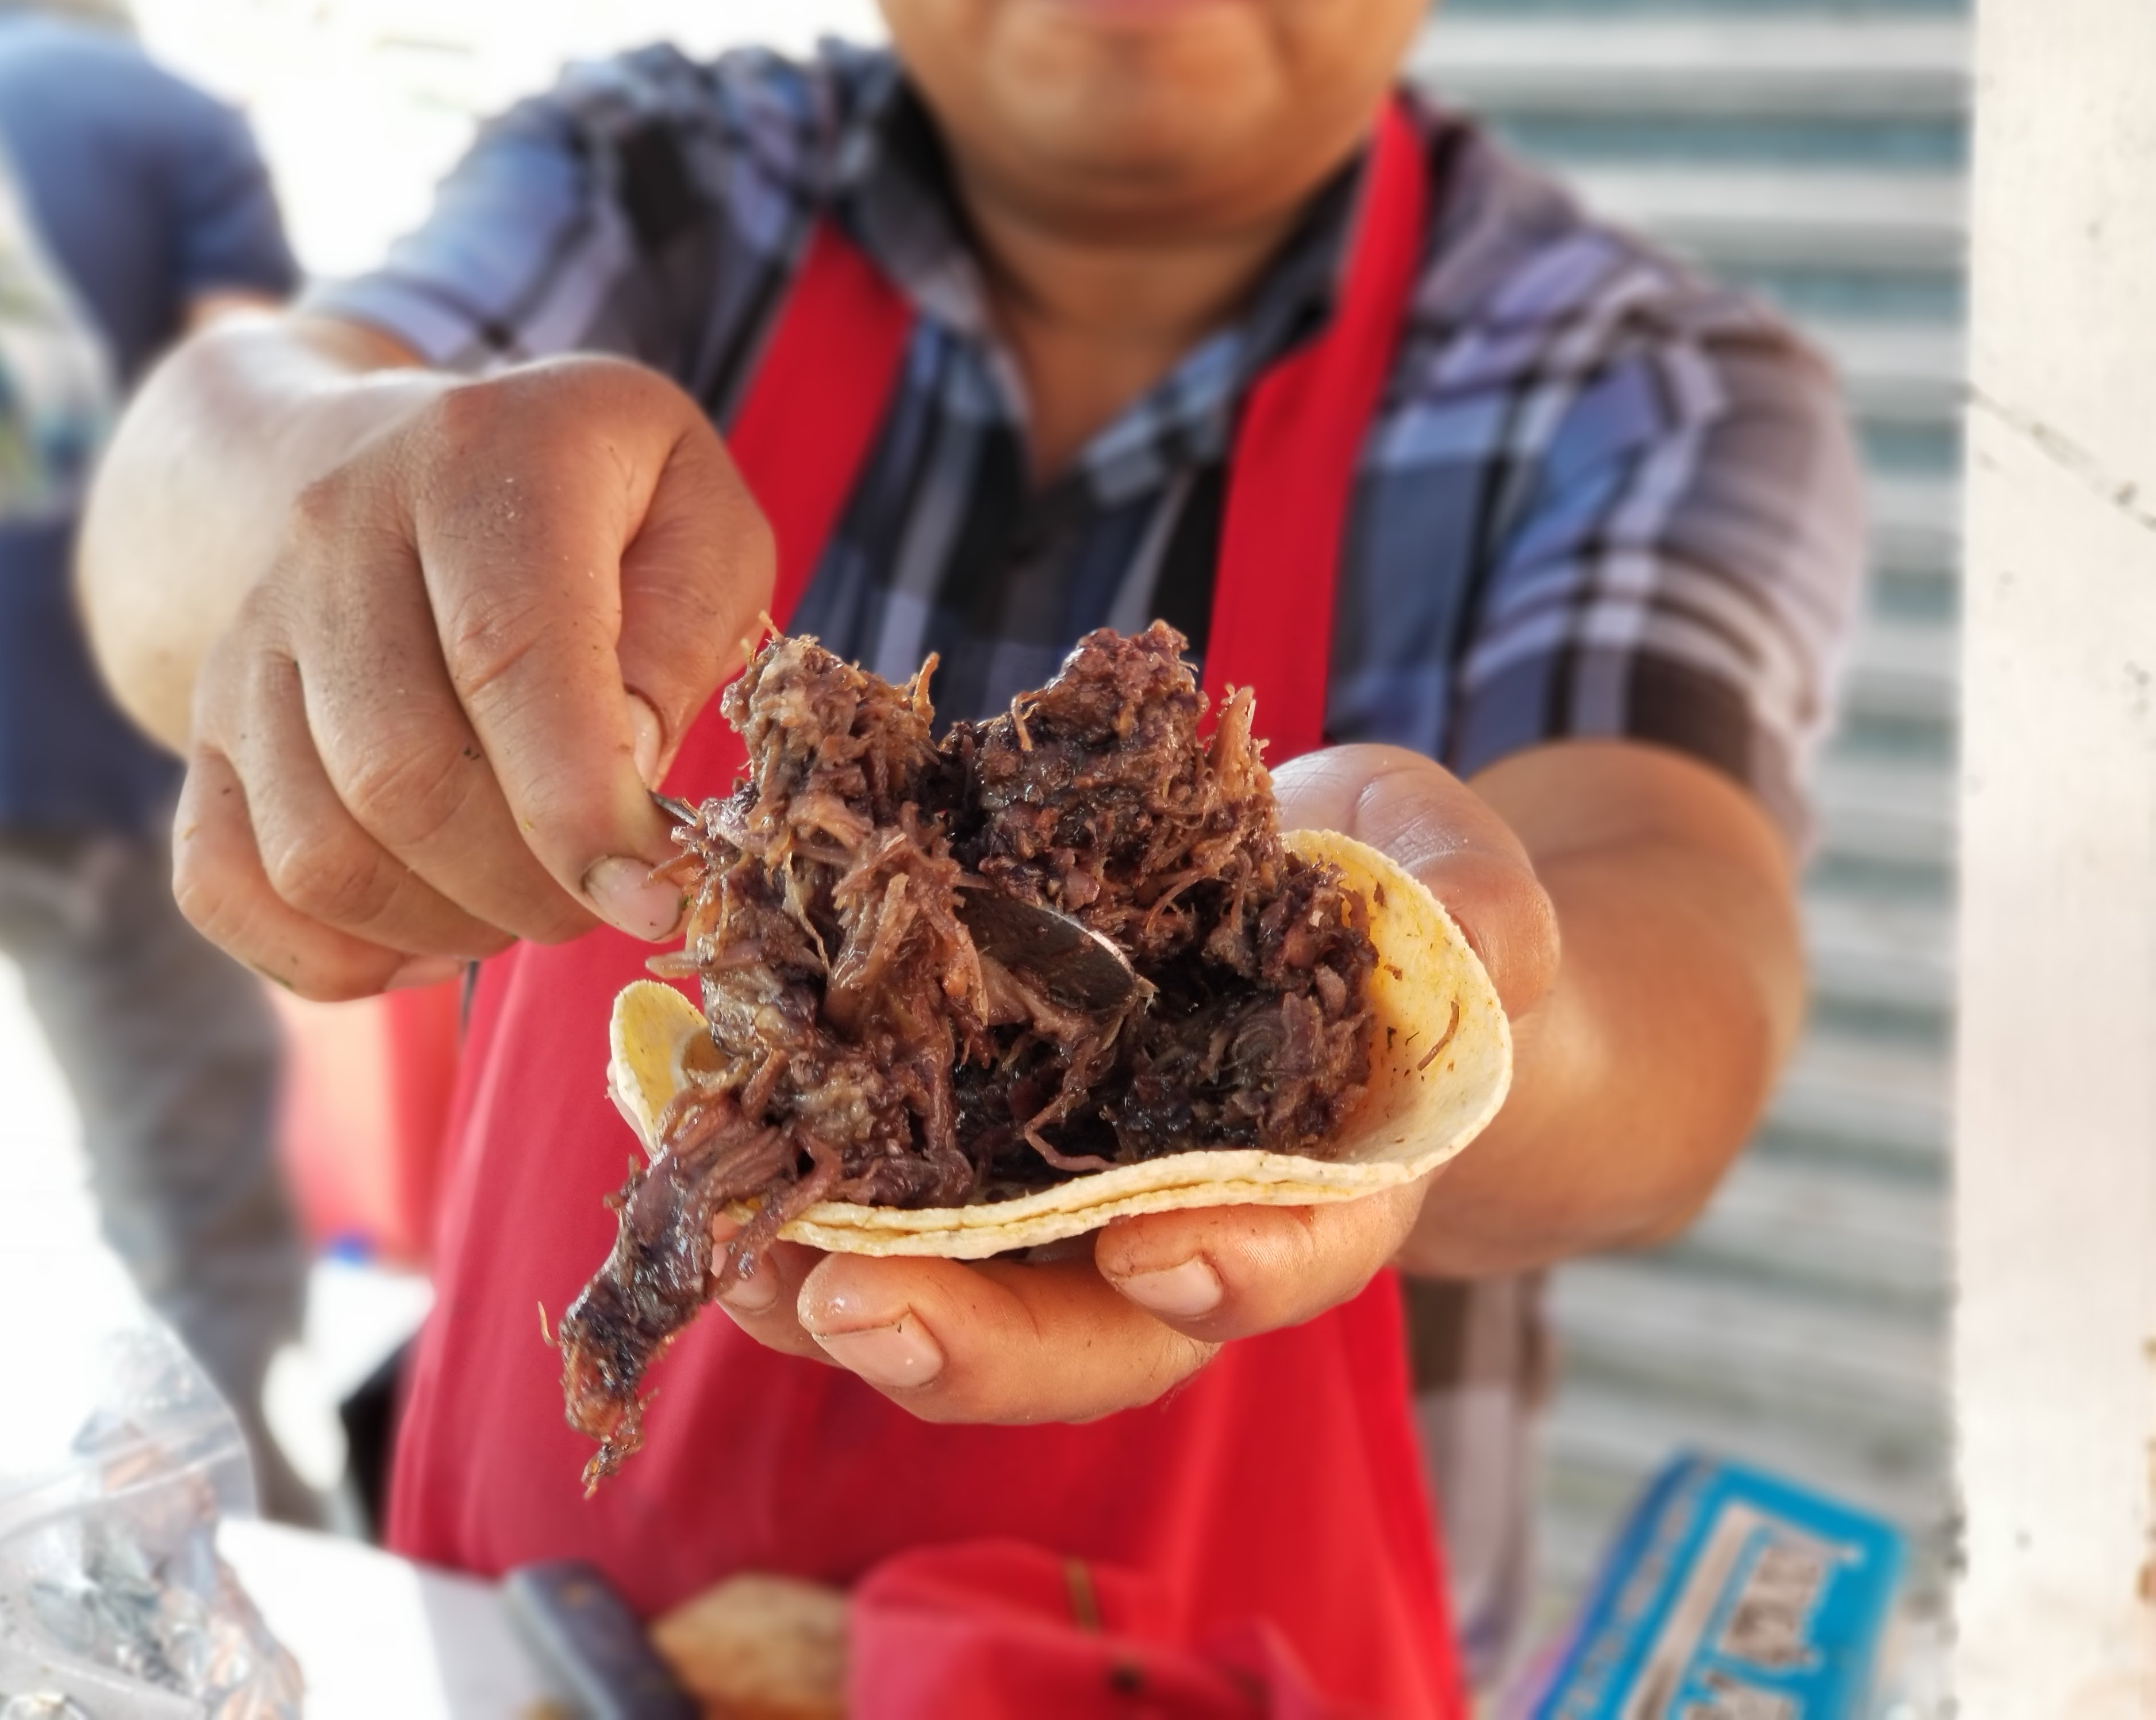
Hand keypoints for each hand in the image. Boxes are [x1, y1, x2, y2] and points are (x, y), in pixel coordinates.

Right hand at [173, 357, 772, 997]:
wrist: (406, 460)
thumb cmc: (596, 507)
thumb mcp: (698, 517)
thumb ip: (686, 632)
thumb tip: (626, 773)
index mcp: (478, 458)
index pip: (506, 657)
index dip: (578, 807)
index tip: (652, 895)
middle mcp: (333, 532)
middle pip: (400, 774)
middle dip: (526, 883)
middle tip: (605, 895)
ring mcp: (249, 634)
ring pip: (315, 849)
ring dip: (444, 922)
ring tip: (530, 901)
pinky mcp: (202, 724)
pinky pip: (222, 883)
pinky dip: (333, 956)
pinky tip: (429, 936)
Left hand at [715, 744, 1558, 1422]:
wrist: (1303, 907)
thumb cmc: (1391, 903)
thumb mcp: (1445, 868)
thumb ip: (1479, 909)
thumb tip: (1496, 949)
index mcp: (1319, 1183)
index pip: (1287, 1253)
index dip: (1231, 1266)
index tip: (1157, 1256)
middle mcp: (1178, 1231)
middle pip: (1089, 1336)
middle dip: (978, 1339)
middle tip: (858, 1308)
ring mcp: (1064, 1208)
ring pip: (959, 1298)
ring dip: (840, 1295)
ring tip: (734, 1258)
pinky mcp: (972, 1154)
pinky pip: (884, 1209)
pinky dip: (799, 1199)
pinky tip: (712, 1159)